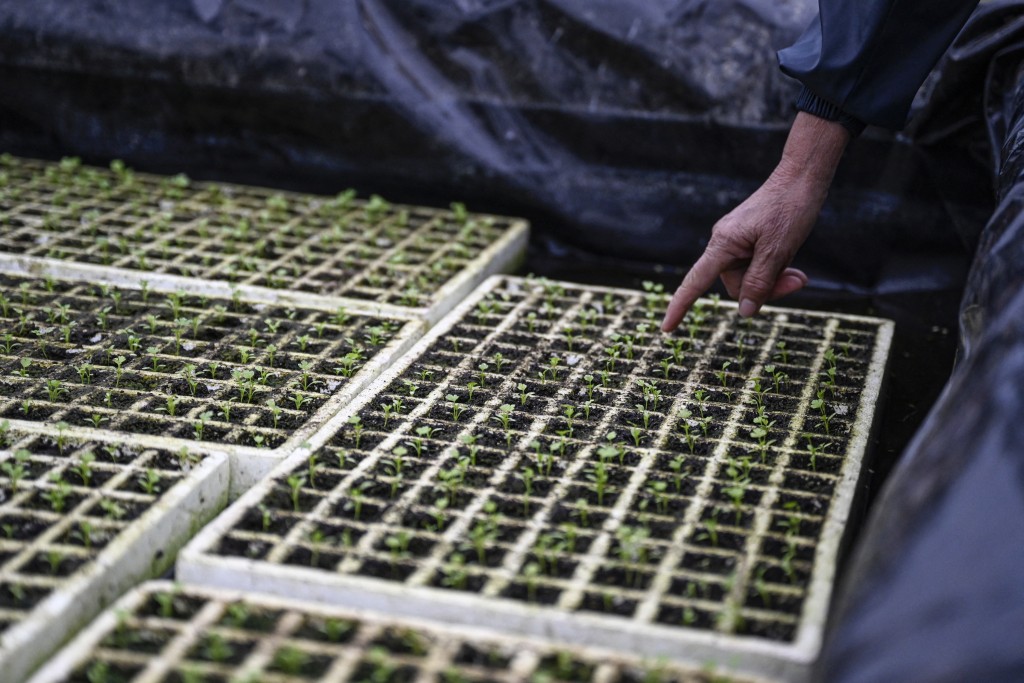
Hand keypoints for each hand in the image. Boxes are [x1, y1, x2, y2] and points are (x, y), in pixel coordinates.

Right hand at [661, 112, 850, 331]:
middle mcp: (724, 243)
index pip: (695, 282)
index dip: (680, 307)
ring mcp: (735, 241)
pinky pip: (756, 266)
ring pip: (749, 278)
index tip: (667, 329)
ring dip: (774, 280)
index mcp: (723, 243)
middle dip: (765, 289)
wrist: (802, 177)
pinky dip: (773, 270)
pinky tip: (791, 264)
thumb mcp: (778, 250)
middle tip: (798, 280)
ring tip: (798, 271)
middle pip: (736, 285)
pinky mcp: (748, 239)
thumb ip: (759, 283)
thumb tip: (744, 312)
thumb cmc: (789, 209)